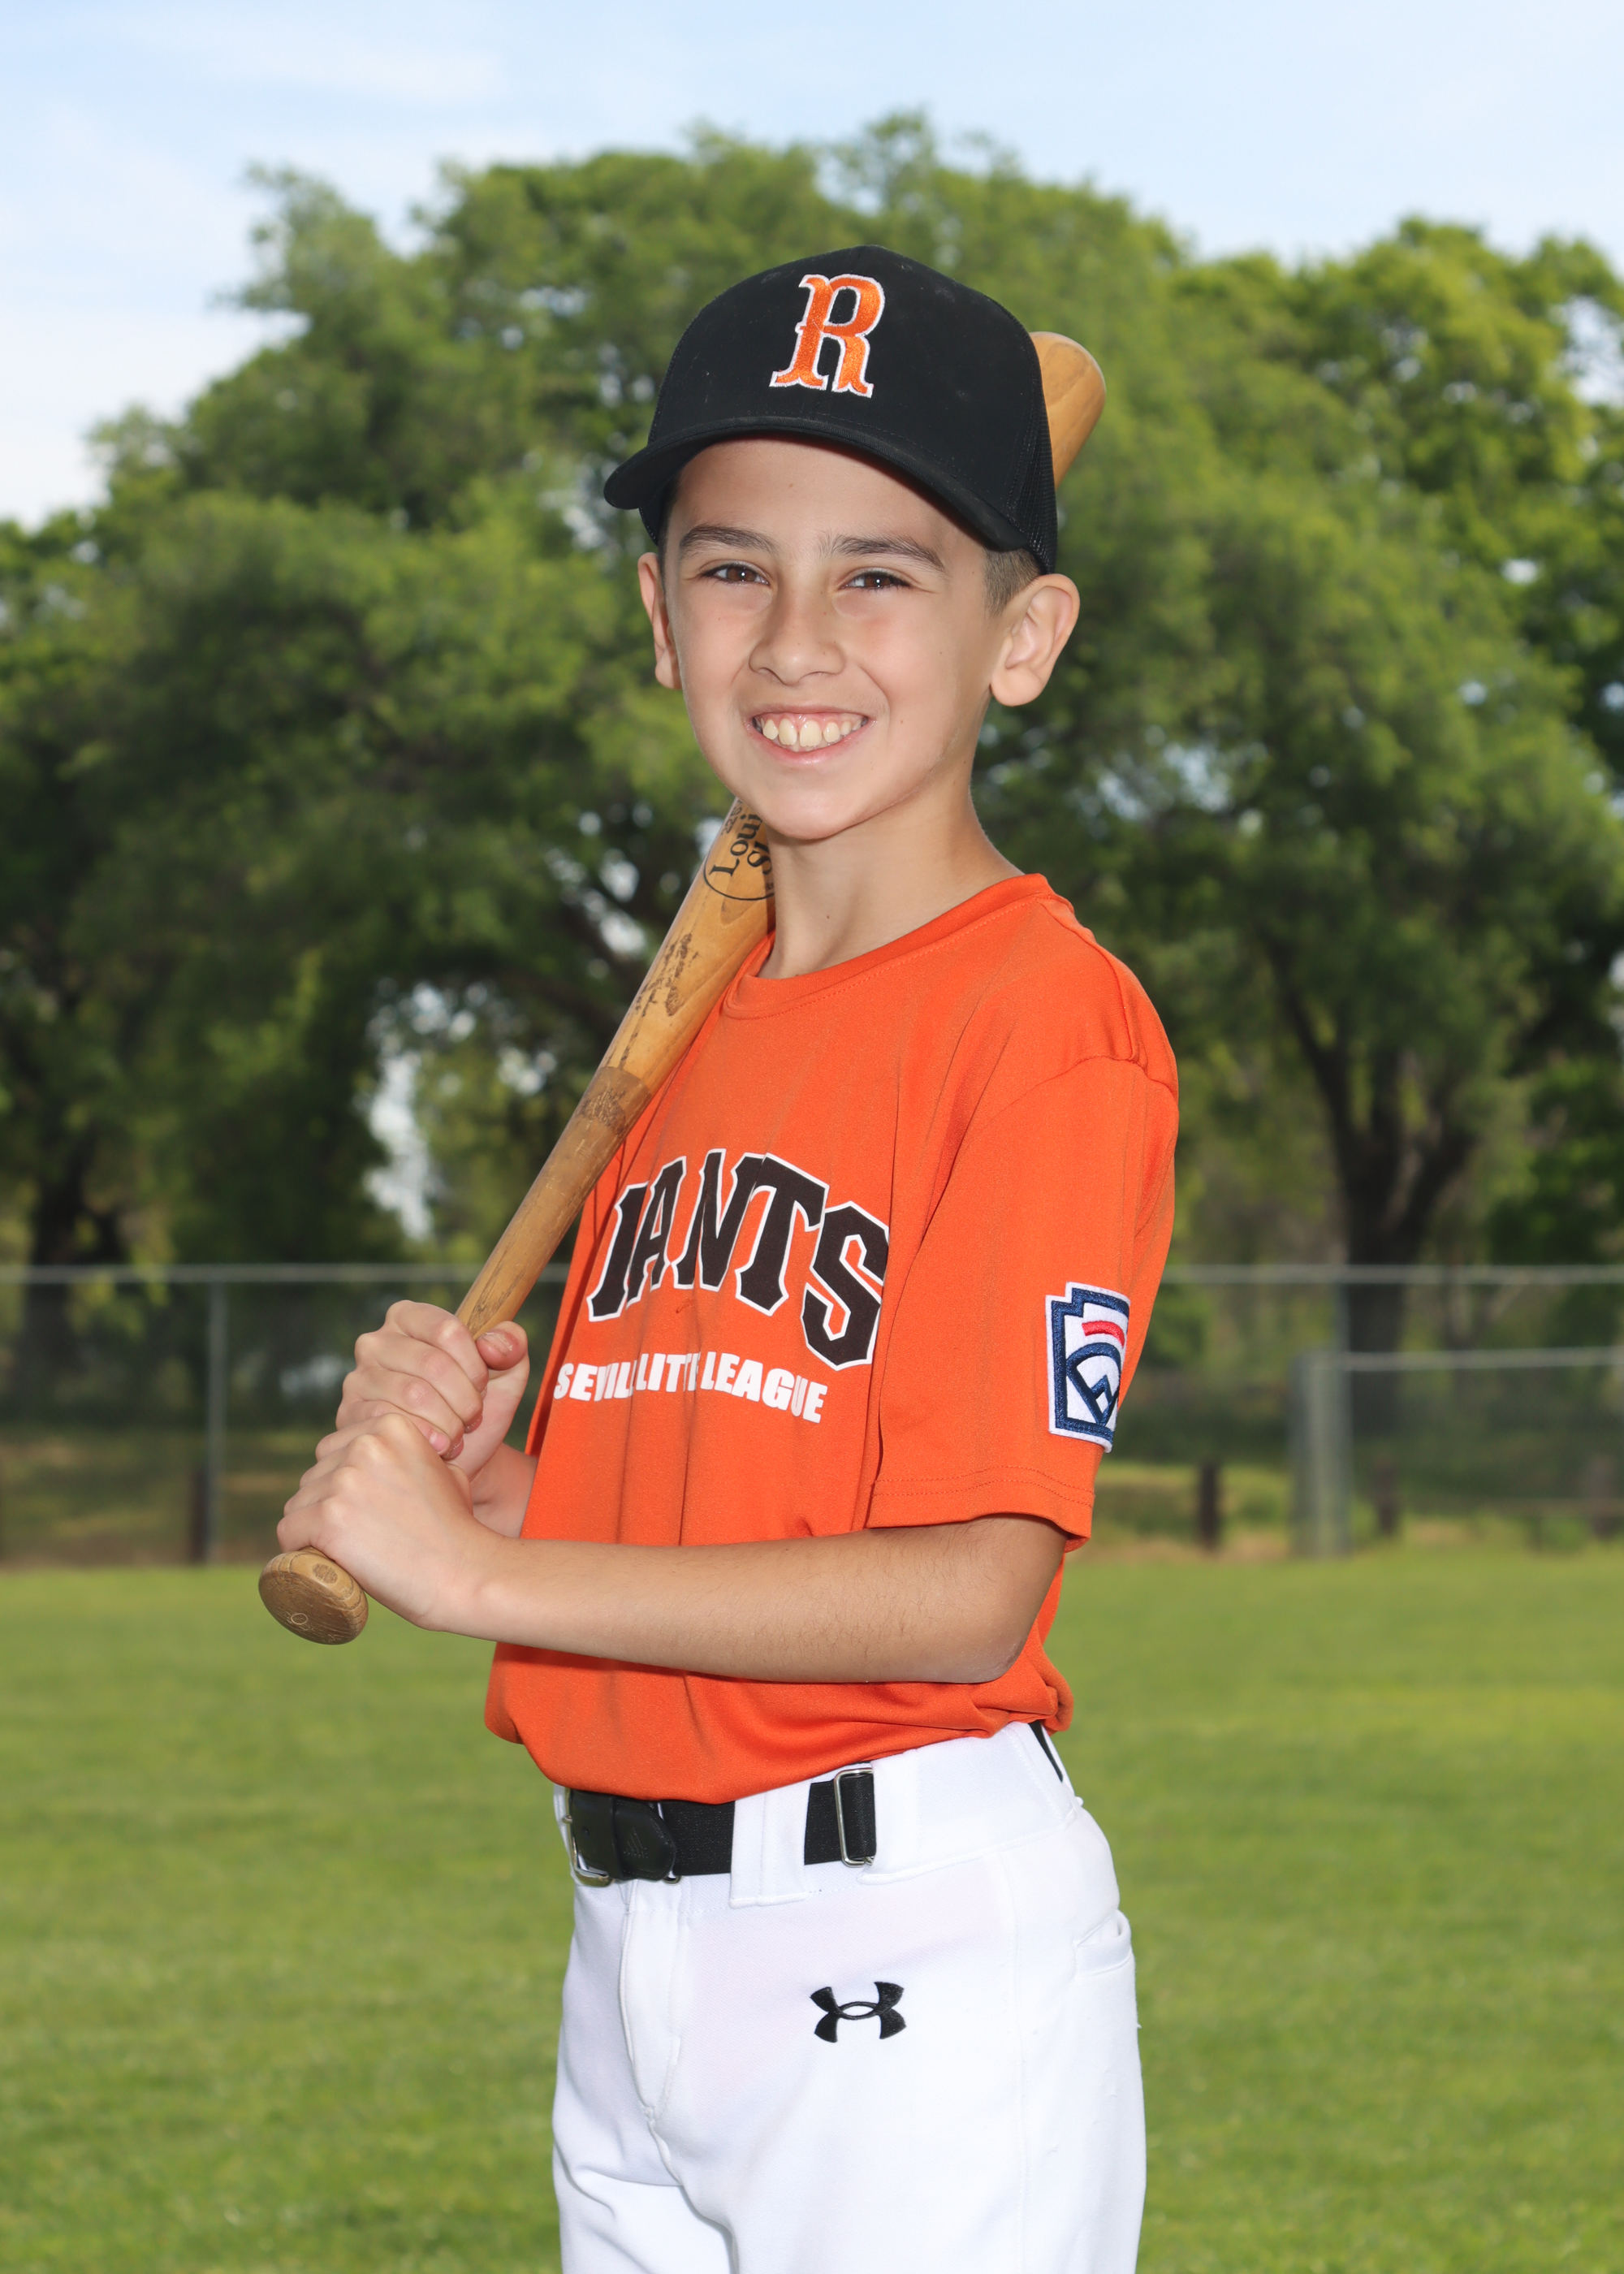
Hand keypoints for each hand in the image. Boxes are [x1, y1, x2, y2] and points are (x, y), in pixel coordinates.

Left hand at [278, 1413, 509, 1629]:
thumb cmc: (456, 1529)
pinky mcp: (329, 1518)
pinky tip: (326, 1561)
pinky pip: (288, 1532)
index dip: (345, 1486)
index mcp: (391, 1425)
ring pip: (298, 1505)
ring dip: (314, 1530)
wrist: (463, 1573)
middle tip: (361, 1536)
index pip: (334, 1451)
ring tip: (351, 1552)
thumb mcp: (444, 1470)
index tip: (367, 1512)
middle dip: (328, 1506)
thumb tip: (383, 1458)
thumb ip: (410, 1455)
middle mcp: (364, 1444)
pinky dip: (300, 1551)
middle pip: (314, 1476)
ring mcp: (345, 1480)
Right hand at [338, 1301, 529, 1475]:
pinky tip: (438, 1447)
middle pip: (432, 1364)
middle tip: (473, 1418)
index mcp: (410, 1318)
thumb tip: (491, 1343)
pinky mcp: (350, 1415)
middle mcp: (376, 1341)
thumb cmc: (478, 1407)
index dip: (475, 1365)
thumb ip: (512, 1345)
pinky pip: (391, 1423)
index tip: (484, 1387)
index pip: (447, 1329)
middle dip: (464, 1399)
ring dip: (448, 1422)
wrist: (456, 1458)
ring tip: (458, 1433)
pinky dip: (426, 1438)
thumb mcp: (507, 1373)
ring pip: (414, 1395)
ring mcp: (359, 1378)